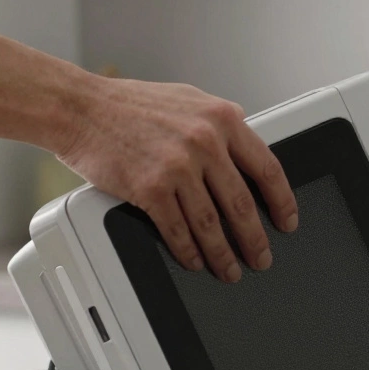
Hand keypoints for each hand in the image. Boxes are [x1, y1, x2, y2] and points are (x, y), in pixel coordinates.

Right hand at [55, 76, 297, 281]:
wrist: (80, 108)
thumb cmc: (130, 104)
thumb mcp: (189, 99)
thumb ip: (220, 122)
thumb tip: (246, 143)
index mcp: (222, 119)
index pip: (268, 168)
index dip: (282, 202)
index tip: (287, 221)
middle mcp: (205, 141)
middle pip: (242, 204)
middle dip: (255, 239)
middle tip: (262, 258)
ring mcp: (178, 166)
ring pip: (211, 223)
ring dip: (223, 254)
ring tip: (230, 270)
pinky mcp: (151, 188)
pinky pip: (178, 230)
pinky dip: (190, 251)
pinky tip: (195, 260)